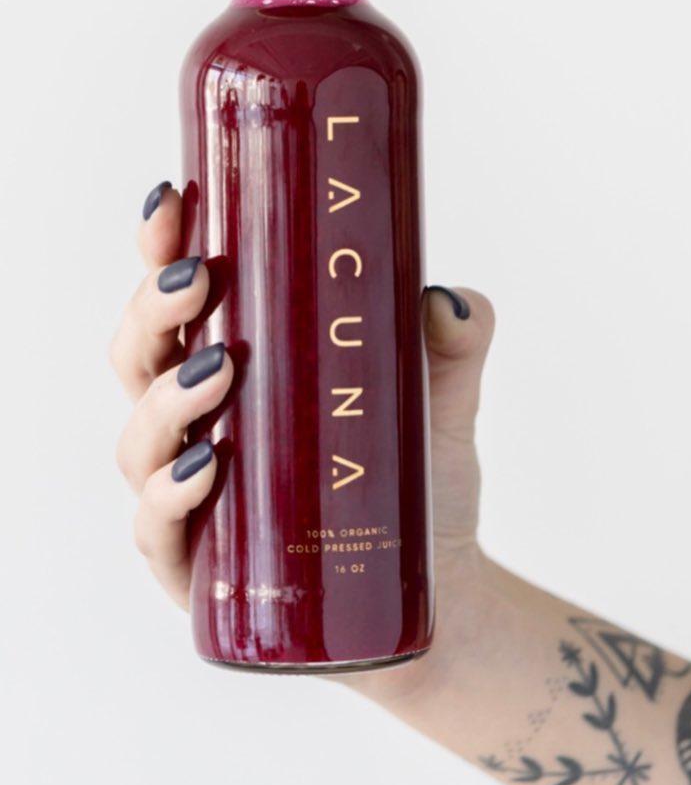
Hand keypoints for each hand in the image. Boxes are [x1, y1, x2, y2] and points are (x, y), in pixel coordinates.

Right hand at [110, 181, 495, 699]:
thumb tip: (447, 299)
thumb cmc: (414, 480)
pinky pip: (158, 531)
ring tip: (220, 371)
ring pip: (140, 440)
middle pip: (140, 358)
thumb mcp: (441, 397)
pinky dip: (170, 496)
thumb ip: (455, 342)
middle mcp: (202, 428)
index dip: (161, 248)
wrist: (437, 583)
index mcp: (240, 370)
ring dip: (165, 399)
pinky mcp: (203, 568)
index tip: (173, 201)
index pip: (180, 304)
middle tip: (196, 280)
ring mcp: (195, 499)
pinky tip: (210, 467)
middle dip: (153, 312)